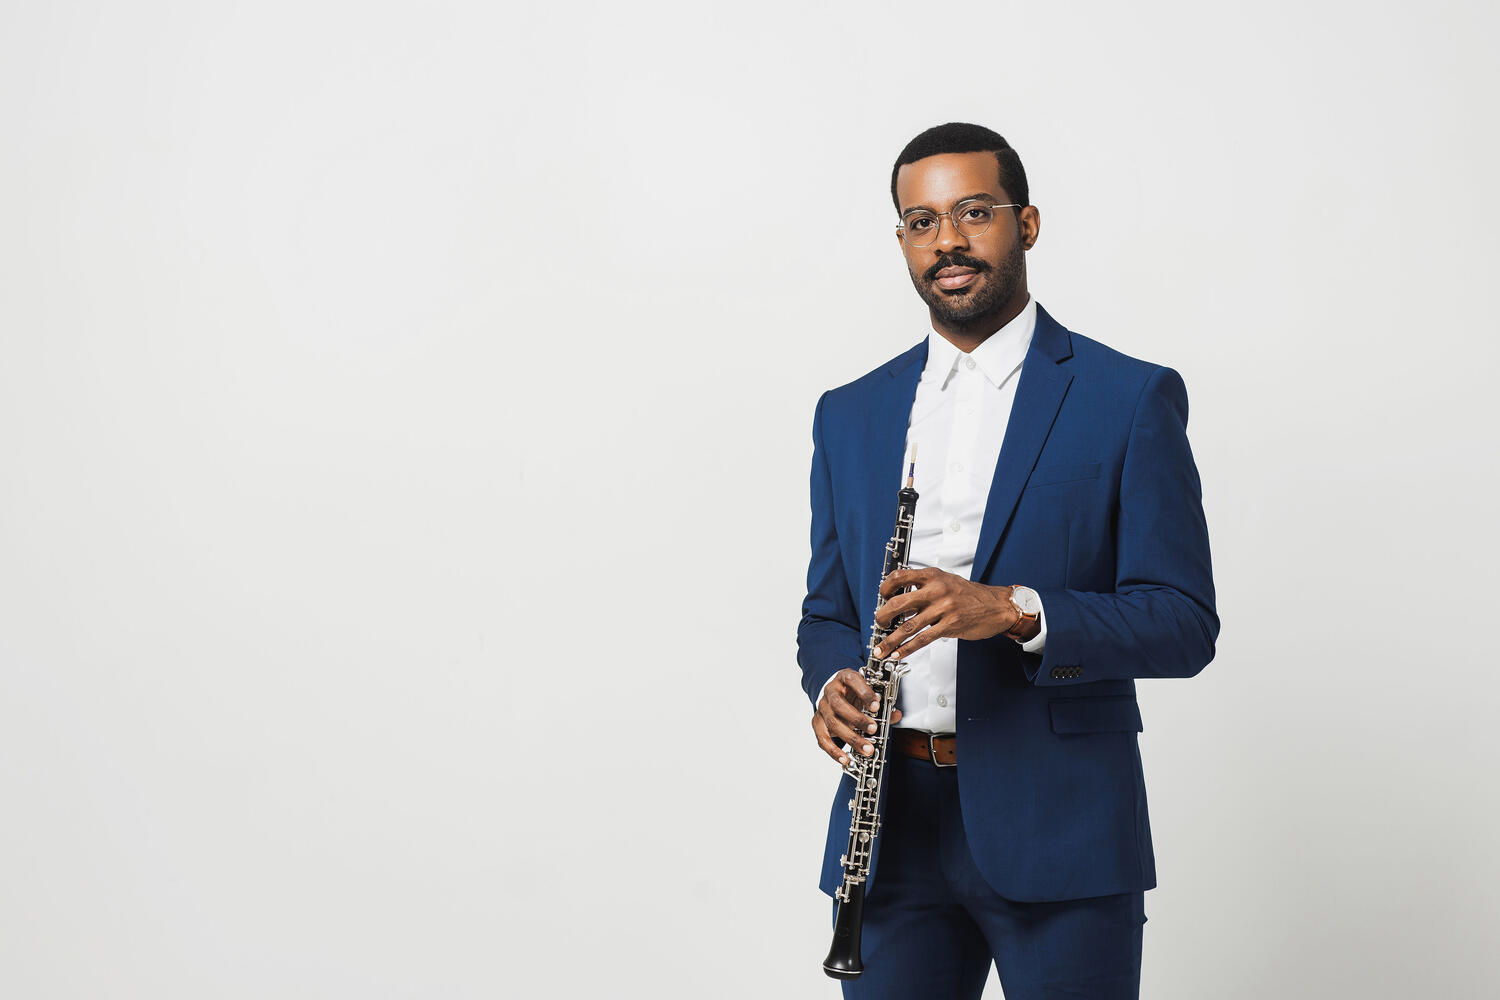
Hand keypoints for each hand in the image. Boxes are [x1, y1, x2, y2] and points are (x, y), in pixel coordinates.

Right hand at [812, 668, 902, 766]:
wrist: (836, 694)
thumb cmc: (854, 693)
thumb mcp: (868, 694)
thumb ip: (883, 705)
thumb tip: (896, 715)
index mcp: (844, 678)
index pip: (852, 680)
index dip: (864, 693)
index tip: (876, 706)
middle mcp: (831, 691)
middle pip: (838, 704)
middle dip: (857, 718)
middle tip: (874, 729)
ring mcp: (822, 707)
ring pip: (832, 722)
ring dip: (851, 737)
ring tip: (867, 749)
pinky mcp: (817, 722)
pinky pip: (822, 738)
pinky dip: (833, 750)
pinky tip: (845, 758)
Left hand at [871, 568, 1024, 659]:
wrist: (997, 606)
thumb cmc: (969, 595)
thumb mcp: (945, 582)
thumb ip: (923, 589)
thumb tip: (899, 603)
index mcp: (932, 576)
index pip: (900, 576)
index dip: (886, 588)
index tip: (881, 597)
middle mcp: (936, 590)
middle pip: (898, 603)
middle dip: (882, 617)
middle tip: (878, 624)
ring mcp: (943, 608)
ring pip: (908, 626)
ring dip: (891, 640)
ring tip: (881, 649)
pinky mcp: (949, 626)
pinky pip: (923, 639)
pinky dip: (907, 649)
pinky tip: (899, 654)